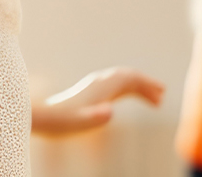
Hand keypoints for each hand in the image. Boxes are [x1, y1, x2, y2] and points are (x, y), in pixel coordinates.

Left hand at [31, 67, 163, 136]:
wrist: (39, 117)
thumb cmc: (59, 122)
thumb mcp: (78, 123)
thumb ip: (95, 117)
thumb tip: (110, 111)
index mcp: (100, 87)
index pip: (129, 78)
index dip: (147, 84)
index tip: (161, 93)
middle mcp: (98, 83)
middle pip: (128, 77)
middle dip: (146, 84)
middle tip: (162, 96)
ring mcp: (94, 88)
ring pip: (122, 82)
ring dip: (138, 88)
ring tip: (154, 102)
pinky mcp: (89, 95)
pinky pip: (114, 89)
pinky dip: (127, 93)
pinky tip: (132, 103)